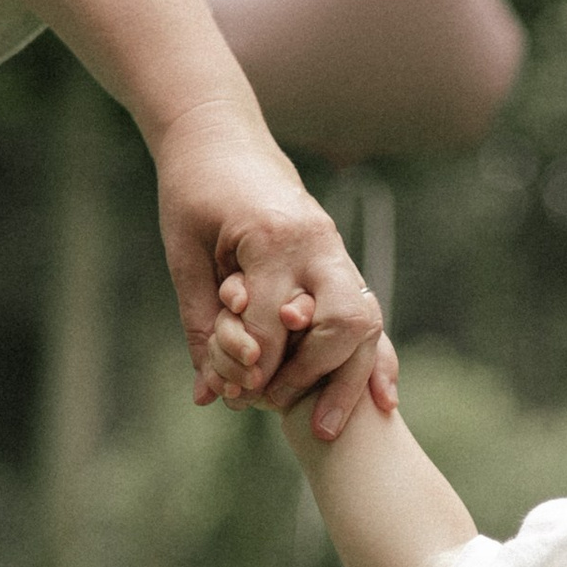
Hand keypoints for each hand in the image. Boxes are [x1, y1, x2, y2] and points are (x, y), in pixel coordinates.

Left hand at [156, 113, 382, 435]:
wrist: (221, 139)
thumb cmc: (193, 194)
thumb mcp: (184, 258)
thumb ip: (201, 325)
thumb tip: (209, 395)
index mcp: (273, 235)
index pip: (274, 324)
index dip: (255, 367)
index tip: (236, 396)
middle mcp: (317, 242)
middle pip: (343, 324)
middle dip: (313, 376)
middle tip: (275, 406)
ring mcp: (335, 249)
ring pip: (367, 321)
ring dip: (352, 378)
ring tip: (326, 426)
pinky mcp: (339, 259)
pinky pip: (369, 314)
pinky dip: (377, 357)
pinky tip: (382, 399)